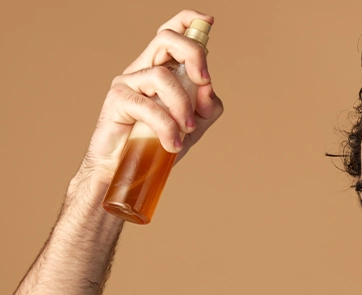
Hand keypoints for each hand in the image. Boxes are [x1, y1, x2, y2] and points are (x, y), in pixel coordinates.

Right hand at [78, 10, 223, 188]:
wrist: (125, 170)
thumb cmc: (157, 144)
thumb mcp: (193, 125)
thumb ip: (207, 107)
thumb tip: (209, 92)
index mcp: (160, 69)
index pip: (170, 34)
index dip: (187, 21)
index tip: (208, 21)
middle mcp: (142, 69)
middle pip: (166, 38)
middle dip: (193, 54)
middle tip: (204, 81)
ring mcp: (127, 82)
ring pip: (162, 76)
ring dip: (183, 106)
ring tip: (186, 131)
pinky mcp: (117, 100)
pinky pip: (148, 105)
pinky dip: (167, 126)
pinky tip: (173, 144)